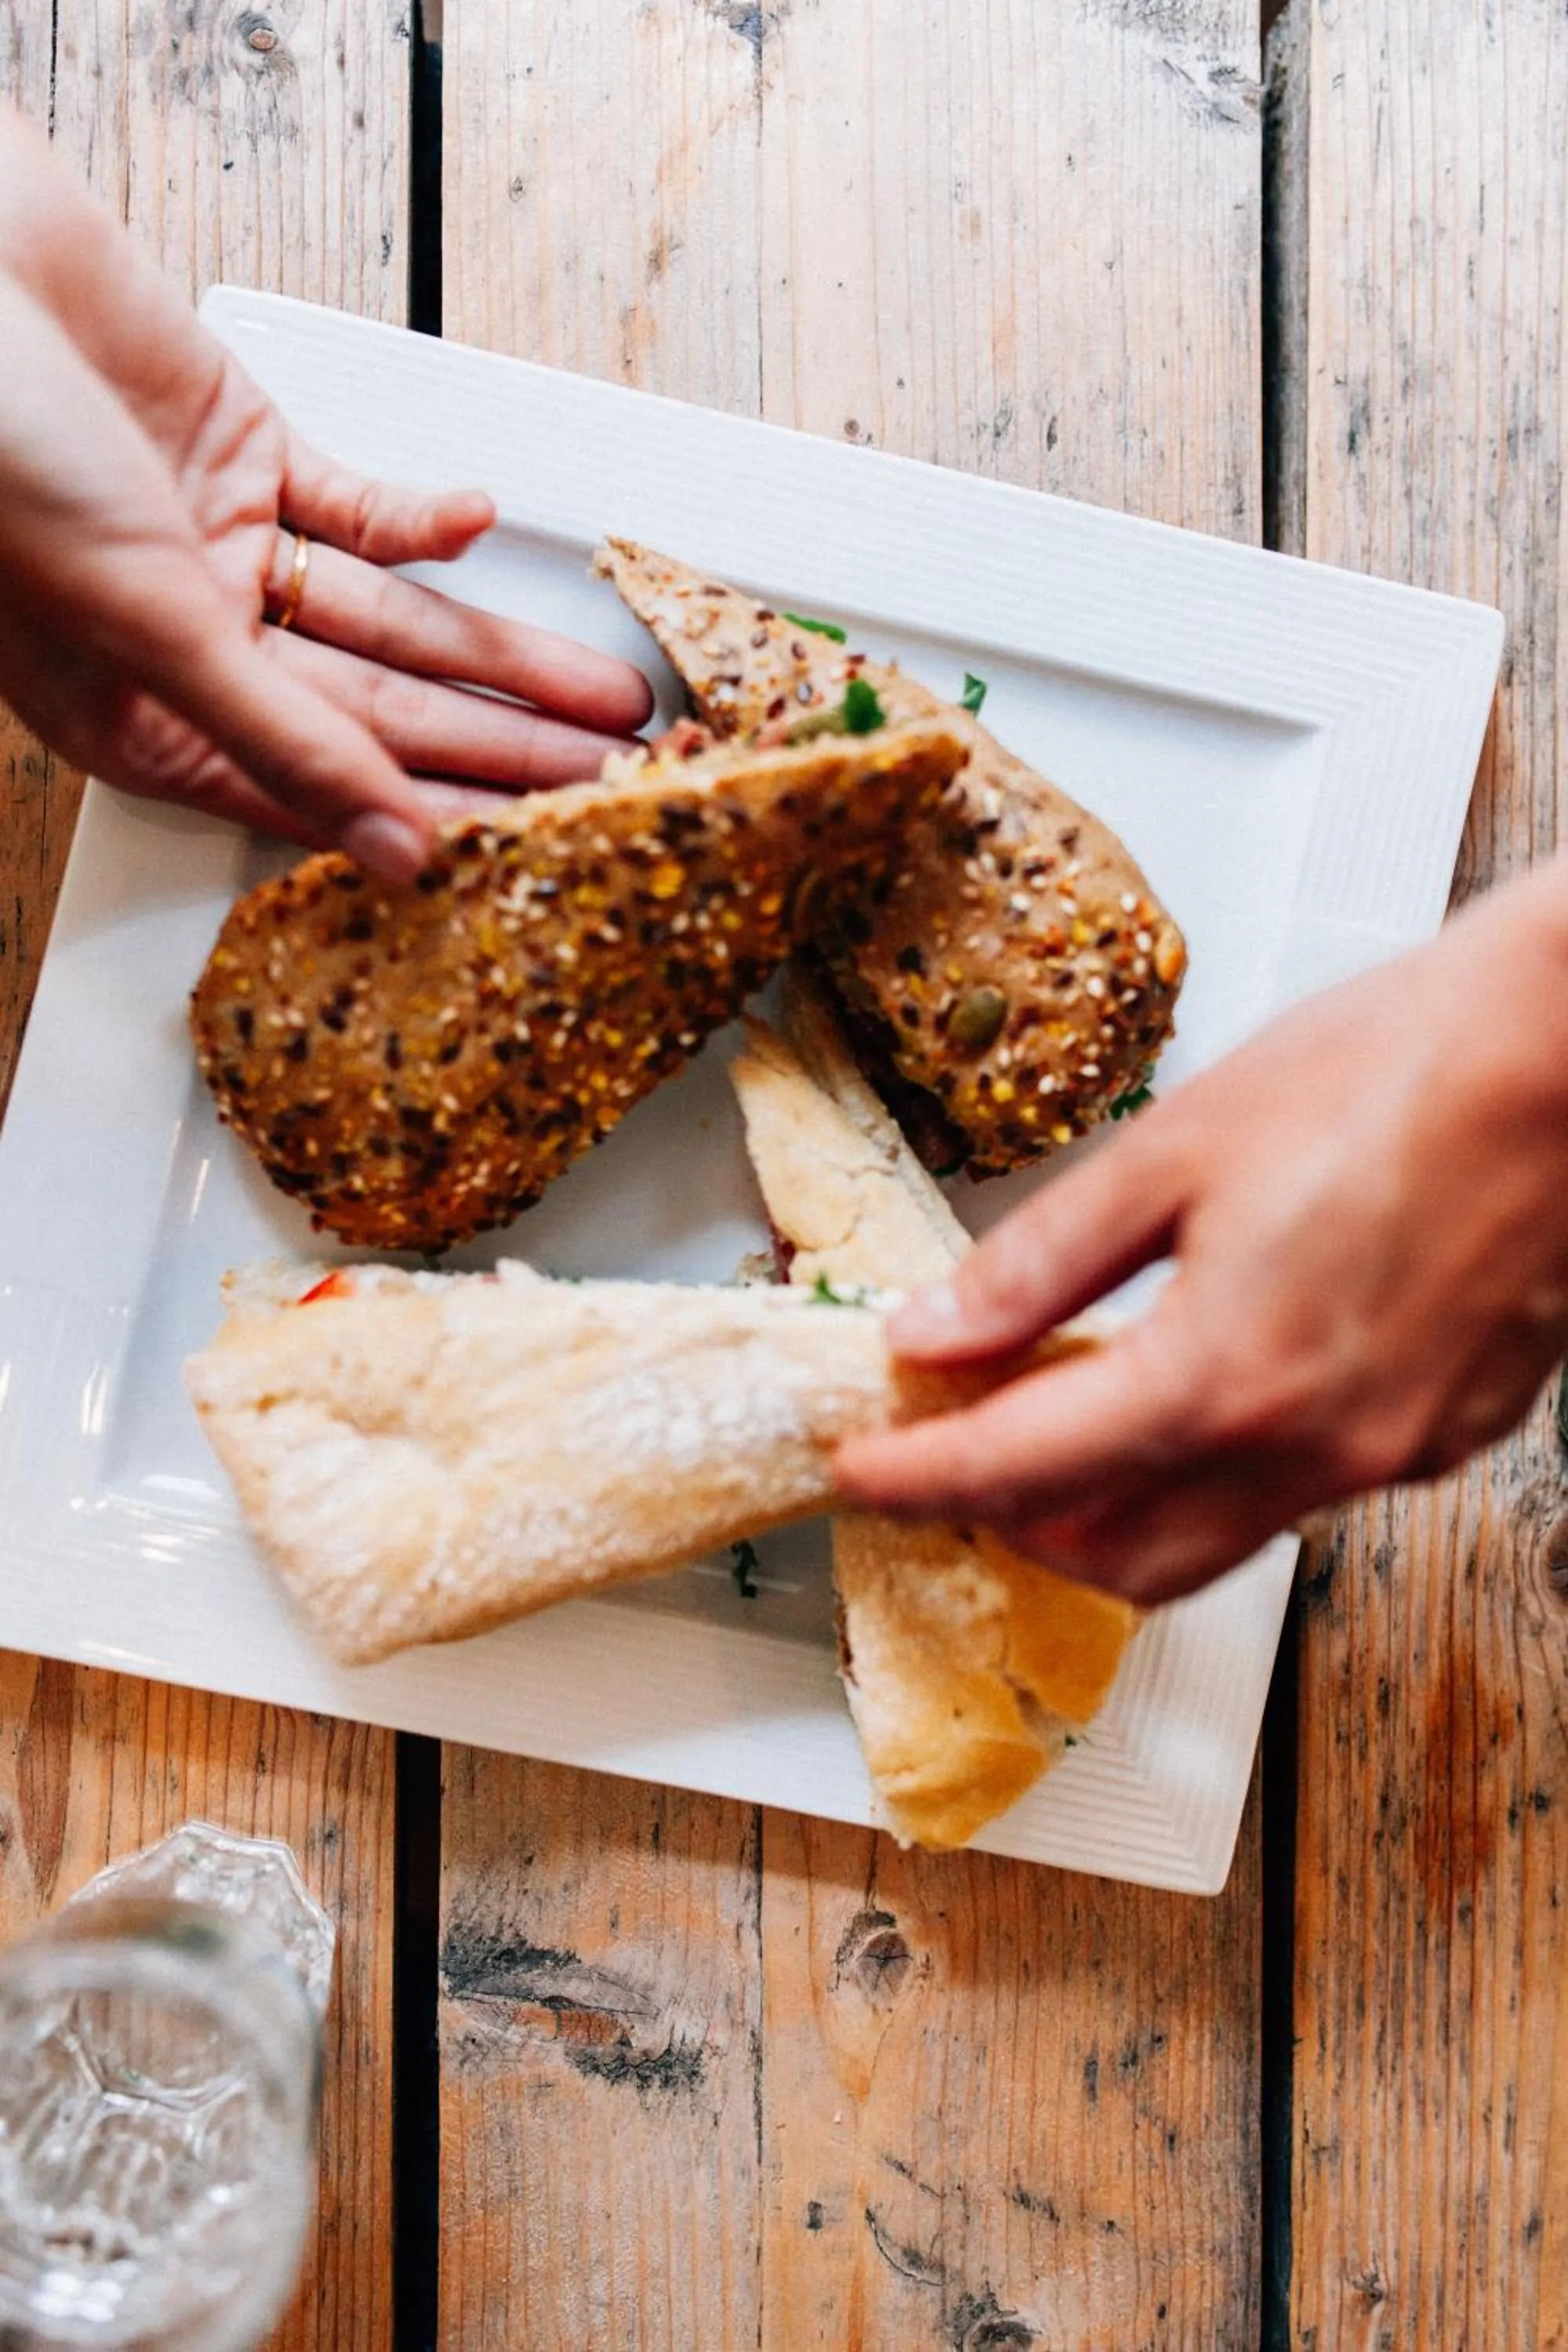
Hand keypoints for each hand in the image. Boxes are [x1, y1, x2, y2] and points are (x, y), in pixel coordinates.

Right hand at [0, 107, 650, 880]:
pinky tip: (483, 529)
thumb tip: (393, 855)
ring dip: (501, 653)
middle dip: (503, 747)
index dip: (441, 821)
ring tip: (605, 694)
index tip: (547, 848)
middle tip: (614, 777)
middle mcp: (194, 649)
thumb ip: (285, 741)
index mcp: (145, 725)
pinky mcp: (254, 458)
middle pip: (383, 714)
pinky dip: (424, 522)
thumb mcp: (154, 622)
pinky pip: (362, 511)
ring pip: (396, 624)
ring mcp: (229, 552)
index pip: (329, 796)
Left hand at [838, 860, 1567, 1603]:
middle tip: (954, 1445)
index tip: (859, 1464)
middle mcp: (1309, 1448)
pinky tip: (1197, 1386)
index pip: (1019, 1470)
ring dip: (1115, 1507)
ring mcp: (1388, 1455)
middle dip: (1014, 1519)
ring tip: (1061, 1416)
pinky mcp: (1447, 1433)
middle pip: (1115, 1554)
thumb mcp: (1173, 1148)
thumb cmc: (1396, 1068)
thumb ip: (1039, 1261)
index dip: (917, 1475)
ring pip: (1212, 1540)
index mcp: (1222, 1378)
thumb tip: (936, 1330)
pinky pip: (1301, 1494)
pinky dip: (1218, 1468)